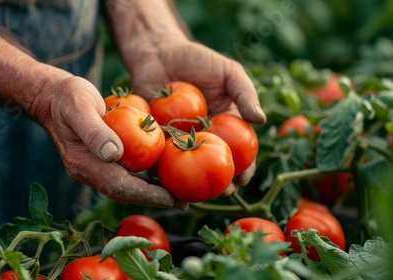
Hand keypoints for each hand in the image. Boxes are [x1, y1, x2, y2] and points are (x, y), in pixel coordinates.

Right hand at [28, 66, 188, 209]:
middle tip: (183, 203)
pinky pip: (122, 176)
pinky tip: (159, 178)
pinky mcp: (97, 161)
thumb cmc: (67, 96)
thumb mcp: (79, 105)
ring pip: (124, 187)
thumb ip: (94, 130)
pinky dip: (142, 180)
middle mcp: (86, 170)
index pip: (118, 185)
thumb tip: (114, 154)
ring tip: (176, 196)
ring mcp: (91, 167)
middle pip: (124, 193)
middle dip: (153, 199)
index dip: (145, 194)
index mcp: (82, 161)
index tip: (170, 198)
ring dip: (149, 193)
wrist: (51, 95)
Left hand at [129, 39, 266, 192]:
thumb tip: (261, 120)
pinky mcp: (154, 137)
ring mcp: (177, 139)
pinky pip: (158, 157)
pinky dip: (161, 172)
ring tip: (194, 198)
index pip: (238, 152)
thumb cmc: (197, 60)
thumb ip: (244, 94)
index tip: (244, 179)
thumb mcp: (228, 72)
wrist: (159, 53)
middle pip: (213, 166)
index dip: (244, 168)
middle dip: (219, 183)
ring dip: (191, 186)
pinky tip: (164, 184)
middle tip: (221, 192)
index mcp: (223, 125)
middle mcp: (202, 137)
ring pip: (186, 169)